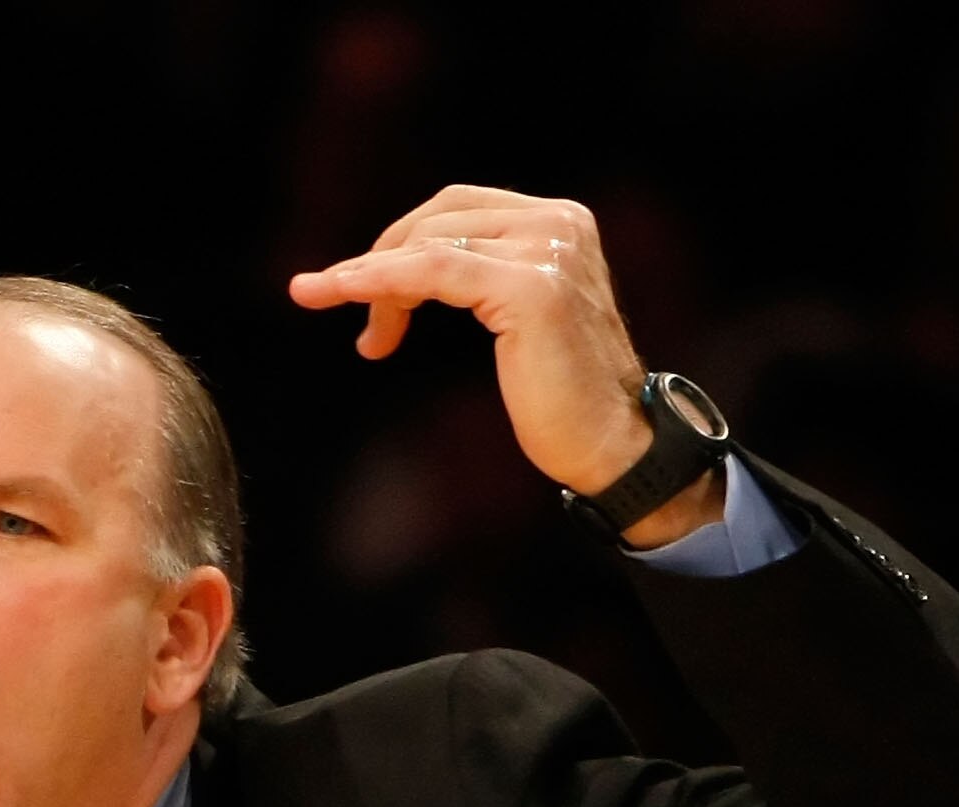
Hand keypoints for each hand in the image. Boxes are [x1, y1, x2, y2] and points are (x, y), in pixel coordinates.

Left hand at [289, 187, 719, 546]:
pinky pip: (434, 271)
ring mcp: (548, 251)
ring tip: (360, 333)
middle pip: (439, 219)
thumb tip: (402, 268)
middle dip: (383, 264)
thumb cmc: (560, 396)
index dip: (400, 244)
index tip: (358, 289)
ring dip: (373, 282)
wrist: (613, 446)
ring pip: (429, 245)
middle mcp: (559, 222)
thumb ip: (481, 274)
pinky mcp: (531, 289)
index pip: (458, 208)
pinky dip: (382, 282)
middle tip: (366, 329)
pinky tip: (345, 293)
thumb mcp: (518, 316)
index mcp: (560, 221)